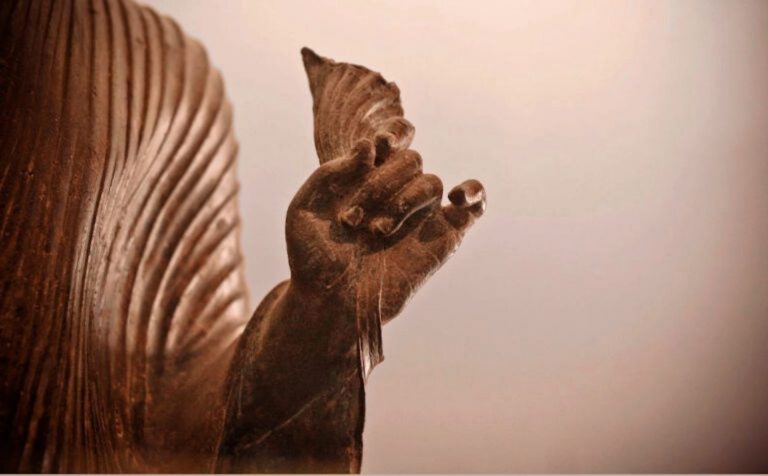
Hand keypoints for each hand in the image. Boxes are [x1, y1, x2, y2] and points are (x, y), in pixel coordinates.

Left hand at [286, 137, 484, 345]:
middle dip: (381, 184)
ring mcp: (420, 214)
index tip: (378, 148)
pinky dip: (474, 194)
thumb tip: (370, 147)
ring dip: (402, 202)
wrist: (329, 302)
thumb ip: (332, 173)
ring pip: (430, 182)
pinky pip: (474, 207)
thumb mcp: (303, 210)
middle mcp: (396, 192)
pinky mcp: (443, 237)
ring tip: (375, 232)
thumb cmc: (312, 259)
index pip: (393, 141)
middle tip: (353, 219)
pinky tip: (458, 197)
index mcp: (367, 177)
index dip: (392, 136)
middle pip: (410, 161)